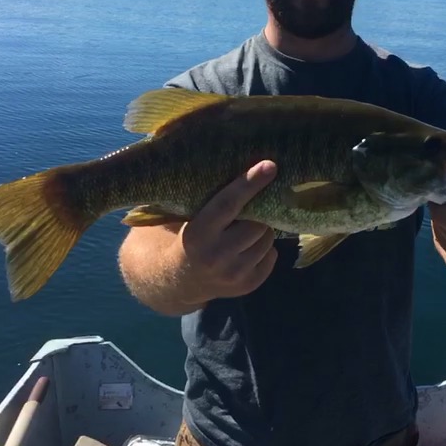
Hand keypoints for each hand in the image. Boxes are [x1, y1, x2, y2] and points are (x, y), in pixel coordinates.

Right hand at [172, 160, 277, 303]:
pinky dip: (265, 247)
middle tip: (255, 202)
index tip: (269, 166)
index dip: (249, 184)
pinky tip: (248, 245)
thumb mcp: (184, 216)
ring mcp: (233, 274)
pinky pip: (271, 257)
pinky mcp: (247, 286)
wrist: (175, 279)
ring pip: (267, 239)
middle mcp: (216, 257)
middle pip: (256, 223)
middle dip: (259, 210)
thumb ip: (205, 197)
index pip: (228, 204)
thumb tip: (236, 160)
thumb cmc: (183, 235)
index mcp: (197, 235)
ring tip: (246, 226)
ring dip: (262, 228)